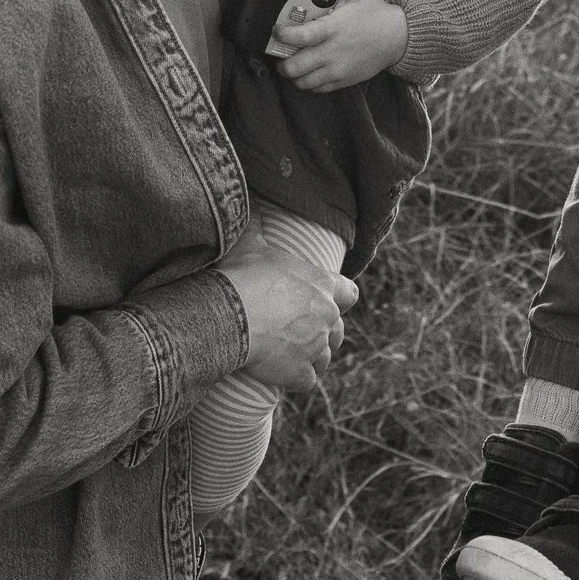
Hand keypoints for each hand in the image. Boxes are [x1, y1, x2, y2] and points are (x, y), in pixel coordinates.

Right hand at [219, 232, 357, 390]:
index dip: (339, 299)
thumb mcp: (250, 242)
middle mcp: (327, 316)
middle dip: (325, 334)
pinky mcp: (301, 373)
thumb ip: (256, 224)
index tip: (326, 302)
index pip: (350, 293)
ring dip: (312, 358)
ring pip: (325, 359)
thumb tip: (247, 197)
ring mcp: (316, 347)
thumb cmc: (241, 275)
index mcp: (322, 284)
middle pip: (339, 331)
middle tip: (302, 334)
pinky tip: (280, 375)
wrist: (227, 315)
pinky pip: (307, 381)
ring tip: (290, 356)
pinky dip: (295, 379)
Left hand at [272, 0, 406, 91]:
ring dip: (293, 76)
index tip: (277, 30)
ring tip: (292, 65)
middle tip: (280, 54)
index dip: (282, 35)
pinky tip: (309, 73)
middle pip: (295, 68)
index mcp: (333, 29)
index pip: (300, 37)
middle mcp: (333, 52)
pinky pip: (318, 89)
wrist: (398, 38)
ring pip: (303, 83)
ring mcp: (338, 70)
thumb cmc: (376, 14)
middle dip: (281, 63)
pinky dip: (309, 84)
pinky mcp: (344, 81)